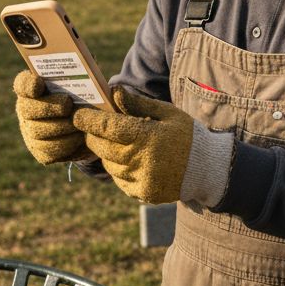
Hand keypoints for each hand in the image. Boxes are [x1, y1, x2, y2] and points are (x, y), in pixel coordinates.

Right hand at [13, 71, 91, 164]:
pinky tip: (79, 138)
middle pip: (27, 109)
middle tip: (68, 104)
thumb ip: (82, 70)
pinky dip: (67, 145)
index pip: (22, 84)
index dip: (27, 84)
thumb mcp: (82, 81)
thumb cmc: (82, 97)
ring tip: (78, 123)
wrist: (85, 126)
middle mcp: (25, 110)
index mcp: (32, 89)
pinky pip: (50, 150)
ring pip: (39, 132)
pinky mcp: (40, 151)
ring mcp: (30, 132)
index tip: (39, 82)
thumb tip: (91, 59)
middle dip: (48, 106)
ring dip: (61, 127)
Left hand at [72, 88, 193, 204]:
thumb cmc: (185, 134)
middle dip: (92, 136)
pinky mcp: (143, 193)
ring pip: (109, 164)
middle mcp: (143, 161)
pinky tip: (128, 160)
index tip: (77, 115)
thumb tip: (113, 92)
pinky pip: (119, 180)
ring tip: (115, 143)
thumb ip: (138, 104)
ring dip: (106, 153)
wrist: (207, 169)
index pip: (109, 127)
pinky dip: (118, 168)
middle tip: (90, 127)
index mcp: (149, 137)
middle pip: (103, 147)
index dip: (89, 121)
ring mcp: (143, 180)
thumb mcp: (166, 113)